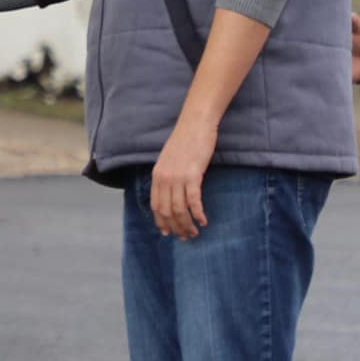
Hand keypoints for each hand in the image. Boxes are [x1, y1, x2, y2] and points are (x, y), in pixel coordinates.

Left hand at [151, 116, 216, 240]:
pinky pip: (194, 201)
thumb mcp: (170, 159)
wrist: (196, 123)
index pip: (156, 206)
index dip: (161, 222)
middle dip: (176, 228)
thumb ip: (168, 175)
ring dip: (187, 225)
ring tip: (195, 233)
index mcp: (157, 175)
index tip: (168, 233)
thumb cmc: (186, 139)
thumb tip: (171, 191)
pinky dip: (198, 214)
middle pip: (167, 211)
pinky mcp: (193, 175)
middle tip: (186, 237)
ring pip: (179, 209)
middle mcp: (164, 178)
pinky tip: (204, 221)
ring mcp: (177, 177)